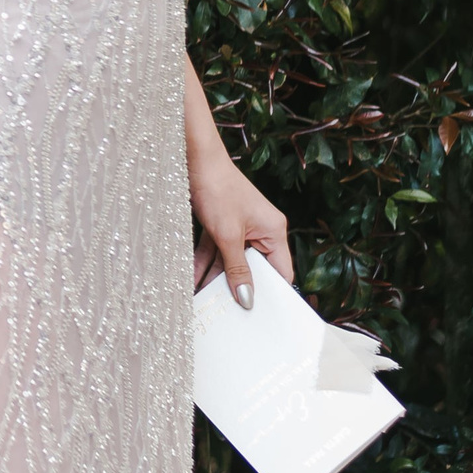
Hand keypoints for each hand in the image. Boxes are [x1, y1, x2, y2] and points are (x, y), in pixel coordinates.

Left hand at [192, 153, 290, 308]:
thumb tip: (247, 298)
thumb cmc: (217, 190)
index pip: (280, 271)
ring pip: (230, 259)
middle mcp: (261, 230)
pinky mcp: (221, 222)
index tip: (260, 314)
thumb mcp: (227, 236)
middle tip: (226, 311)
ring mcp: (240, 226)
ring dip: (215, 276)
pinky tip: (192, 278)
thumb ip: (236, 268)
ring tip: (204, 299)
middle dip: (237, 286)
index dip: (271, 293)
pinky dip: (205, 261)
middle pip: (252, 267)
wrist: (194, 158)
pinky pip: (216, 248)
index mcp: (273, 232)